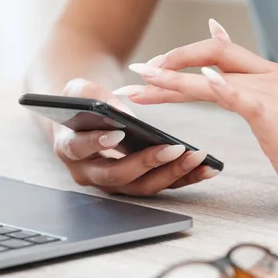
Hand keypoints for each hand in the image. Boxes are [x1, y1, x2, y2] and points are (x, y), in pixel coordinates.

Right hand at [52, 78, 219, 195]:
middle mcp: (90, 174)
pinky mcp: (137, 183)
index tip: (118, 133)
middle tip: (172, 149)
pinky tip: (207, 167)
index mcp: (69, 149)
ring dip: (172, 174)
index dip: (96, 143)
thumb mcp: (77, 90)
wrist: (85, 119)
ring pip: (143, 187)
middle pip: (117, 177)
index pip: (79, 149)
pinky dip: (186, 178)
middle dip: (146, 164)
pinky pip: (162, 185)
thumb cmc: (81, 103)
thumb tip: (121, 113)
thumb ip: (91, 95)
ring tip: (197, 156)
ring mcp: (115, 183)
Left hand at [115, 19, 277, 213]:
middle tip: (133, 75)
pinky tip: (202, 79)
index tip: (148, 72)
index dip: (179, 58)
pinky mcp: (274, 116)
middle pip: (208, 58)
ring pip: (214, 77)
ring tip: (145, 79)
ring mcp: (271, 94)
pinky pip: (241, 97)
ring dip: (175, 78)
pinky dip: (220, 86)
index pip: (214, 53)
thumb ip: (242, 93)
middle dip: (167, 65)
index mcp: (263, 76)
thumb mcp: (270, 115)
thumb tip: (213, 76)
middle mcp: (266, 77)